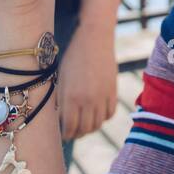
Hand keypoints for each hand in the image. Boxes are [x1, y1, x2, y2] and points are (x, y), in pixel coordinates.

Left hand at [57, 25, 117, 139]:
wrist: (94, 38)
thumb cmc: (73, 56)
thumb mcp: (61, 78)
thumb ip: (61, 99)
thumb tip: (60, 118)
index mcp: (72, 97)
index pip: (69, 127)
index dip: (65, 134)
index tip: (62, 135)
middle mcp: (88, 100)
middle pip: (84, 129)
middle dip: (76, 134)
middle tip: (71, 133)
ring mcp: (103, 97)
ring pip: (98, 124)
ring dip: (89, 129)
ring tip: (83, 126)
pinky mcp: (113, 91)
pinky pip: (110, 114)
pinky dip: (103, 118)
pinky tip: (96, 115)